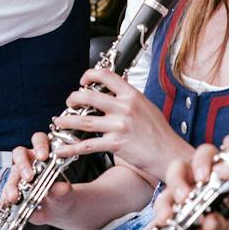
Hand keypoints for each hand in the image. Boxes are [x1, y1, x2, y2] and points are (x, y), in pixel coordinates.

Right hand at [0, 132, 75, 226]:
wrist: (58, 210)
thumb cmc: (61, 195)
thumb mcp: (64, 193)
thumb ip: (62, 190)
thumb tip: (62, 188)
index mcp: (43, 155)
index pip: (39, 141)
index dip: (40, 145)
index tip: (43, 156)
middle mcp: (28, 163)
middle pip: (20, 155)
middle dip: (23, 166)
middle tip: (29, 177)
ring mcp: (18, 178)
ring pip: (11, 177)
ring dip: (11, 187)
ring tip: (13, 197)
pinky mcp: (11, 194)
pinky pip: (3, 198)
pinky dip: (0, 205)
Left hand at [50, 66, 188, 179]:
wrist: (169, 153)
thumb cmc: (160, 132)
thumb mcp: (146, 106)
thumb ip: (129, 97)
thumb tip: (116, 85)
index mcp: (132, 95)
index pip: (106, 76)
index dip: (90, 76)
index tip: (83, 82)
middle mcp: (125, 108)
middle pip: (89, 97)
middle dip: (73, 99)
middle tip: (69, 103)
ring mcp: (119, 126)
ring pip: (84, 120)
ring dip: (67, 121)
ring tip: (59, 122)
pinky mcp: (116, 144)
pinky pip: (88, 145)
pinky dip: (71, 148)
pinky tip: (62, 149)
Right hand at [154, 141, 228, 229]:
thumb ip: (228, 221)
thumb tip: (209, 223)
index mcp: (219, 172)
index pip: (207, 155)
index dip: (202, 162)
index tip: (204, 177)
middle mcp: (197, 180)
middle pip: (179, 168)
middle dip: (178, 181)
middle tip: (184, 197)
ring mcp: (184, 198)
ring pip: (167, 192)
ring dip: (165, 205)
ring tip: (167, 219)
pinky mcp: (175, 215)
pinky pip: (162, 217)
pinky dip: (156, 224)